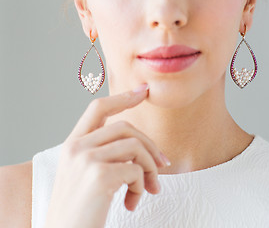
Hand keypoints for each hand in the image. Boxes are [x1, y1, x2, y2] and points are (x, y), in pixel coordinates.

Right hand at [44, 84, 169, 227]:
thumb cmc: (80, 210)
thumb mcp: (86, 176)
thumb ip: (105, 155)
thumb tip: (143, 148)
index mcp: (72, 145)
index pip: (97, 109)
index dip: (122, 98)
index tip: (142, 91)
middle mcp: (76, 148)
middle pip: (125, 127)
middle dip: (150, 145)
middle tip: (163, 164)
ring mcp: (86, 159)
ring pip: (135, 147)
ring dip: (150, 170)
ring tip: (148, 190)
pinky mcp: (99, 175)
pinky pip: (136, 170)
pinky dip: (142, 186)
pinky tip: (133, 203)